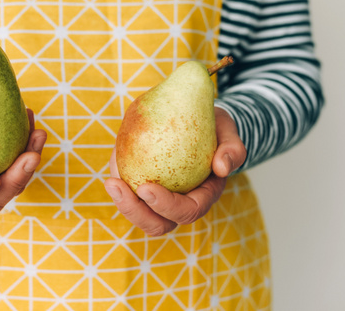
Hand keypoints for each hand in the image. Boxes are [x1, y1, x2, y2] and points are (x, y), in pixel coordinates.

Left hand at [104, 107, 245, 236]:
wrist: (199, 121)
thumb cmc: (216, 129)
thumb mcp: (229, 132)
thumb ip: (233, 149)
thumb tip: (222, 168)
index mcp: (203, 197)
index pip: (186, 211)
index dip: (166, 206)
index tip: (146, 188)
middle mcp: (181, 204)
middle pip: (158, 224)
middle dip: (136, 212)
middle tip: (118, 187)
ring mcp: (161, 198)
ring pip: (140, 214)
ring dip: (123, 204)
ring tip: (111, 182)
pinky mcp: (144, 186)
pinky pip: (129, 192)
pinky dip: (119, 183)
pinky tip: (111, 170)